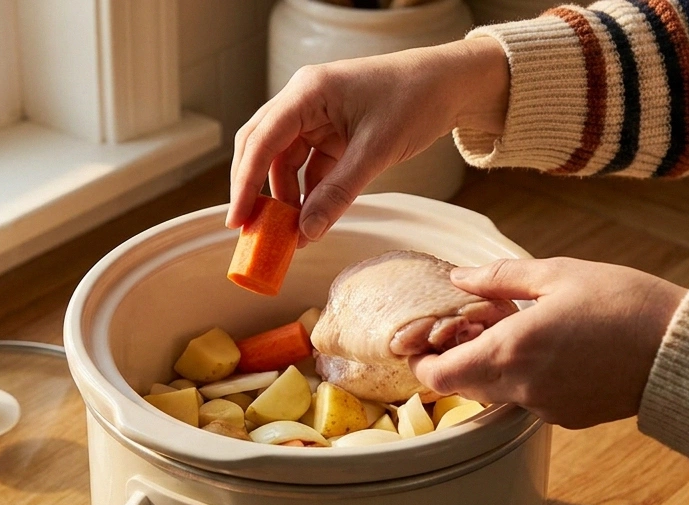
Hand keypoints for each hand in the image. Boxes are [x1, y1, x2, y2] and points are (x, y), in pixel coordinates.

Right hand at [227, 37, 509, 244]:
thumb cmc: (416, 100)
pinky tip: (309, 222)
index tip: (237, 220)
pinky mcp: (332, 134)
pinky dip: (307, 195)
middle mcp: (303, 101)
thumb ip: (338, 193)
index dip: (244, 183)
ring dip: (285, 199)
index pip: (261, 140)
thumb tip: (306, 233)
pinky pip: (308, 168)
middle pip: (261, 149)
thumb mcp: (376, 151)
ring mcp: (316, 117)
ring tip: (288, 235)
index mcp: (307, 92)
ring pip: (284, 163)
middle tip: (250, 231)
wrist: (451, 84)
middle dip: (254, 191)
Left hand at [410, 258, 687, 428]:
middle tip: (475, 324)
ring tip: (520, 329)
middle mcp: (521, 388)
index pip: (437, 376)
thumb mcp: (559, 274)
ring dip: (494, 366)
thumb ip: (499, 278)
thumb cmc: (625, 304)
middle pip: (463, 386)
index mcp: (510, 351)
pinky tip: (553, 349)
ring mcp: (544, 408)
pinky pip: (530, 399)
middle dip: (458, 358)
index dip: (422, 361)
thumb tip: (458, 276)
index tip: (425, 339)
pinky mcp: (568, 418)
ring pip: (497, 392)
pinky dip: (527, 377)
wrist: (683, 352)